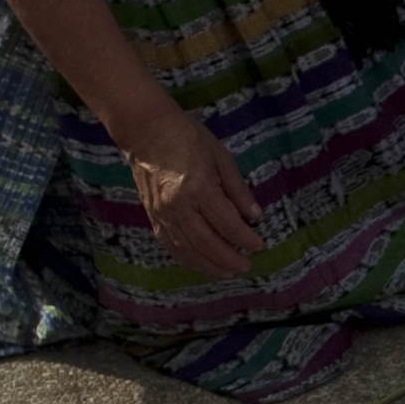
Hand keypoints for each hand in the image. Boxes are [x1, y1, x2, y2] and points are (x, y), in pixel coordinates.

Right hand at [116, 105, 265, 276]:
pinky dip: (187, 258)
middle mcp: (179, 206)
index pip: (227, 224)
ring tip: (227, 273)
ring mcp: (163, 213)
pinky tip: (200, 264)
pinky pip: (170, 245)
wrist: (145, 131)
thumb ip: (238, 190)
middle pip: (207, 243)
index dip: (245, 239)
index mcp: (199, 188)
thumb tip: (255, 216)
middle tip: (246, 266)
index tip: (258, 245)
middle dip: (229, 259)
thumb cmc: (187, 138)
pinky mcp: (152, 216)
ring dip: (209, 265)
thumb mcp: (221, 157)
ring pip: (187, 250)